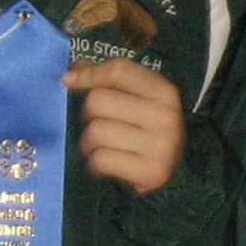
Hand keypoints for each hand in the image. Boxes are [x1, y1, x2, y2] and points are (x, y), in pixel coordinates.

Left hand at [67, 57, 184, 195]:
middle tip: (101, 126)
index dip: (90, 74)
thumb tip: (71, 74)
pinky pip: (100, 159)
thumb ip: (107, 82)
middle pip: (98, 101)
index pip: (119, 71)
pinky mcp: (150, 172)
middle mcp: (165, 116)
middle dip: (89, 115)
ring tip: (104, 147)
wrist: (175, 174)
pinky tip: (108, 164)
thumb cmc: (146, 131)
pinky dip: (95, 164)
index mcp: (165, 92)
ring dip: (89, 143)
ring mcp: (160, 146)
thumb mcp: (137, 101)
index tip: (70, 81)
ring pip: (94, 132)